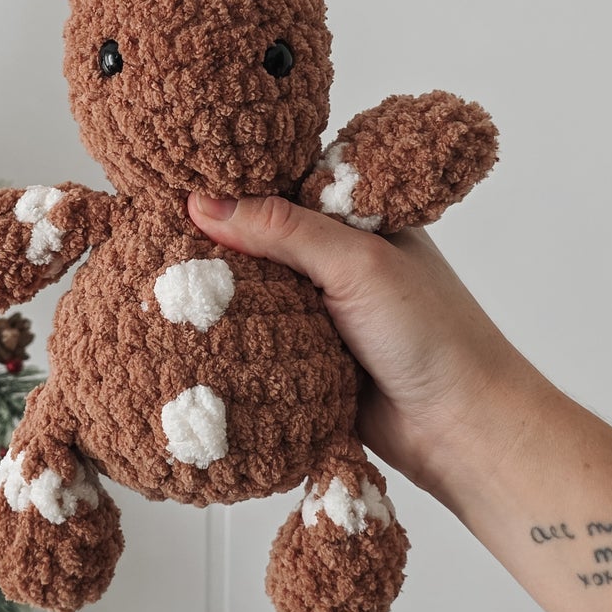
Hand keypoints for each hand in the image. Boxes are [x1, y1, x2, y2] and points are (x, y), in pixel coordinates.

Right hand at [187, 192, 545, 506]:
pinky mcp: (303, 361)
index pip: (280, 188)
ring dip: (216, 299)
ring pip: (249, 296)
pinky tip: (186, 334)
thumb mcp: (357, 263)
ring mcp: (318, 313)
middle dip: (213, 245)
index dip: (232, 185)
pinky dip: (227, 343)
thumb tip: (204, 203)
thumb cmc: (434, 334)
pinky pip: (253, 345)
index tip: (174, 181)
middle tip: (150, 236)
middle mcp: (334, 262)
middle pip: (256, 243)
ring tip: (155, 281)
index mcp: (355, 220)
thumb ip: (283, 229)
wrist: (461, 431)